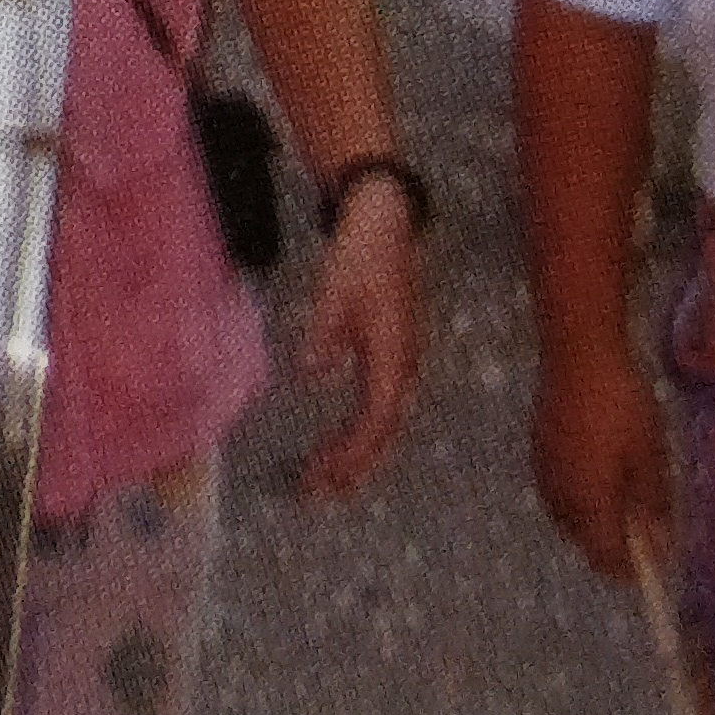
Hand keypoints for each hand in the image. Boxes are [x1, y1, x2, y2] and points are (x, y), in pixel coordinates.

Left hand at [290, 188, 425, 500]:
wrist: (386, 219)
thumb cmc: (362, 254)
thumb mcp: (337, 290)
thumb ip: (325, 334)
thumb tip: (310, 372)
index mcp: (394, 356)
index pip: (375, 421)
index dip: (350, 453)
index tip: (320, 475)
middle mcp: (404, 365)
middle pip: (382, 431)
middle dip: (353, 467)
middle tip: (317, 494)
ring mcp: (402, 359)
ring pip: (384, 420)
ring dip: (358, 453)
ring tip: (329, 481)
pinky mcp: (393, 350)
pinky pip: (380, 403)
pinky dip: (361, 428)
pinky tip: (341, 438)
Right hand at [529, 349, 674, 583]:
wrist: (577, 354)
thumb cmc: (620, 405)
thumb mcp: (649, 453)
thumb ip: (653, 501)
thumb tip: (661, 539)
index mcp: (588, 503)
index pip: (605, 556)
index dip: (631, 568)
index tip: (654, 563)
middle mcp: (560, 497)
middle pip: (584, 541)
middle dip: (612, 543)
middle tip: (644, 526)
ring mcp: (544, 473)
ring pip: (568, 517)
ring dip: (594, 520)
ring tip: (624, 498)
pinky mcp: (538, 452)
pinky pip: (558, 493)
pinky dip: (579, 498)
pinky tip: (599, 473)